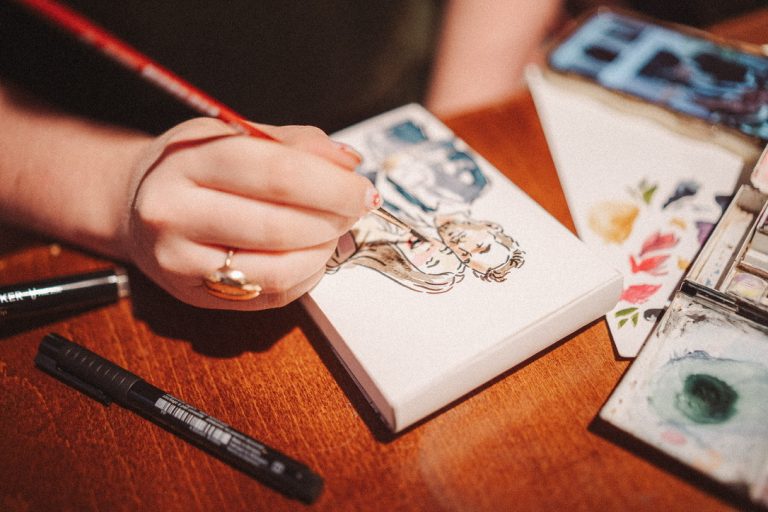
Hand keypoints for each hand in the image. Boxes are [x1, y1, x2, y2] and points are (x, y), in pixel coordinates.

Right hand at [122, 117, 376, 309]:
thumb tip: (349, 164)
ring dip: (323, 252)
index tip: (363, 189)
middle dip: (334, 220)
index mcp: (188, 162)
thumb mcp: (234, 134)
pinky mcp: (196, 296)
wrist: (135, 204)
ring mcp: (181, 262)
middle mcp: (175, 214)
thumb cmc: (194, 167)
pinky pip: (270, 295)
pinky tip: (310, 255)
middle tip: (355, 210)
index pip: (278, 174)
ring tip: (332, 232)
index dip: (333, 185)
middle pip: (280, 225)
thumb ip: (296, 144)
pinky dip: (305, 276)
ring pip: (277, 270)